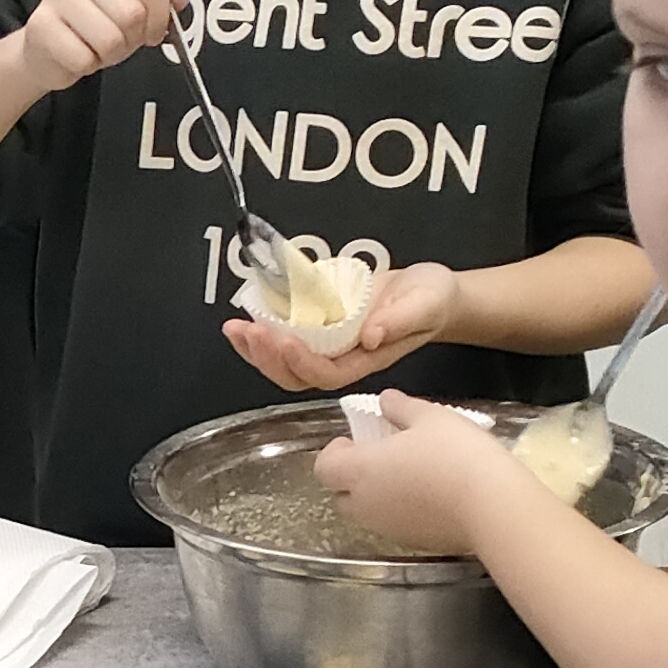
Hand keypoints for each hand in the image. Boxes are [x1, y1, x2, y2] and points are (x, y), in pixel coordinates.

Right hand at [18, 0, 191, 93]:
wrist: (50, 46)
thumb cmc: (96, 24)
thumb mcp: (137, 6)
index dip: (160, 17)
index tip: (153, 28)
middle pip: (132, 13)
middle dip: (132, 39)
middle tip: (121, 40)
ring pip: (108, 38)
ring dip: (110, 54)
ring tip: (98, 47)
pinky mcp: (40, 25)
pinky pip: (82, 58)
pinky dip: (86, 65)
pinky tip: (79, 53)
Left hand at [224, 258, 458, 392]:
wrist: (429, 292)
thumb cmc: (431, 300)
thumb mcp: (425, 304)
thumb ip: (401, 320)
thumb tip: (371, 336)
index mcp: (366, 360)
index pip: (327, 374)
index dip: (302, 362)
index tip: (284, 338)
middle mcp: (341, 358)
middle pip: (296, 375)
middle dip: (268, 358)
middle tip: (250, 332)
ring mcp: (327, 346)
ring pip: (284, 362)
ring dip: (256, 349)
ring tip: (236, 328)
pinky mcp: (318, 327)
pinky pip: (285, 337)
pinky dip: (262, 330)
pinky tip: (245, 317)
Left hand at [308, 386, 526, 553]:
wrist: (493, 507)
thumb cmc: (456, 454)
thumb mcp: (430, 417)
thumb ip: (401, 408)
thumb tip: (385, 401)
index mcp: (359, 471)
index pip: (323, 468)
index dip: (333, 453)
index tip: (355, 440)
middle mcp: (365, 505)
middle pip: (340, 494)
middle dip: (351, 477)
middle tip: (380, 457)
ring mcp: (388, 528)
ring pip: (367, 513)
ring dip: (376, 495)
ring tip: (408, 474)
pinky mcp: (413, 542)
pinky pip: (395, 525)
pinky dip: (401, 511)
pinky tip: (431, 495)